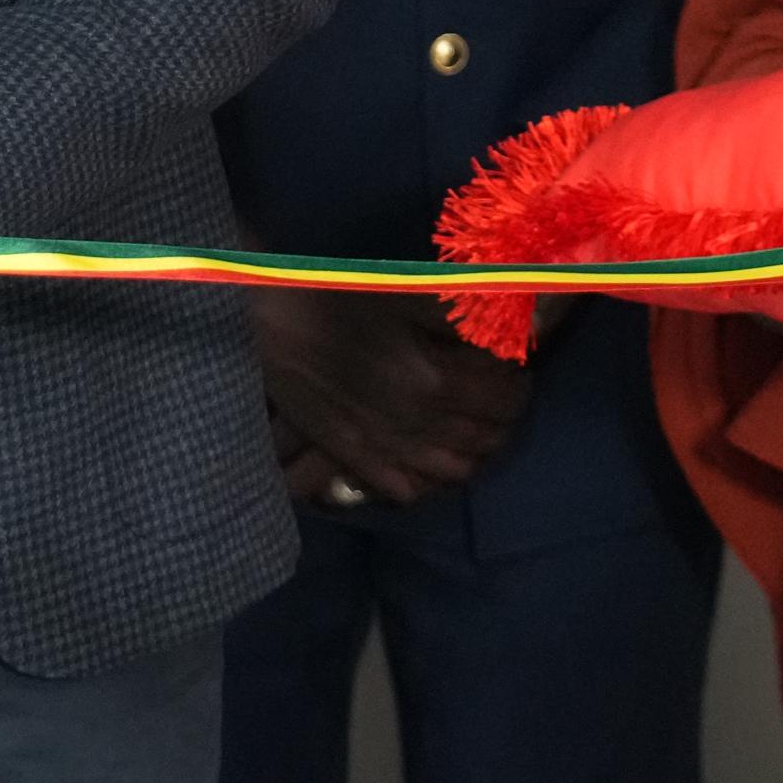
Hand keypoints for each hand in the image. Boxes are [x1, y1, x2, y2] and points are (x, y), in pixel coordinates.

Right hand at [254, 291, 527, 506]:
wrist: (261, 322)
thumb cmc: (335, 297)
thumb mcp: (405, 293)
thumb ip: (464, 313)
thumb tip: (518, 322)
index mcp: (433, 380)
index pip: (506, 399)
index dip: (521, 385)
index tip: (519, 369)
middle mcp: (416, 425)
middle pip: (486, 439)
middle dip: (505, 420)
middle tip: (503, 397)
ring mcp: (383, 448)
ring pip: (454, 471)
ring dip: (476, 452)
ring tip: (475, 428)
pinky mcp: (351, 457)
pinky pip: (406, 489)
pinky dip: (429, 480)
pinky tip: (429, 457)